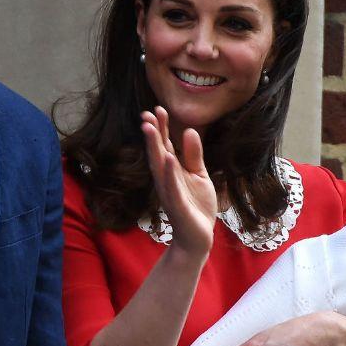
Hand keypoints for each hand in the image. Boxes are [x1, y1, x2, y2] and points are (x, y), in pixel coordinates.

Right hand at [140, 106, 217, 258]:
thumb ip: (193, 155)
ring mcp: (170, 192)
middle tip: (146, 113)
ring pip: (160, 167)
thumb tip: (189, 130)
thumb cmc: (196, 206)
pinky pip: (173, 187)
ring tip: (150, 128)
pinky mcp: (178, 206)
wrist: (198, 237)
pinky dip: (170, 174)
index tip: (157, 108)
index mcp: (172, 171)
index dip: (161, 127)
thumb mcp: (199, 175)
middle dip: (152, 133)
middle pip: (157, 152)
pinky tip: (168, 159)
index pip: (164, 145)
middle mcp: (166, 179)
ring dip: (154, 147)